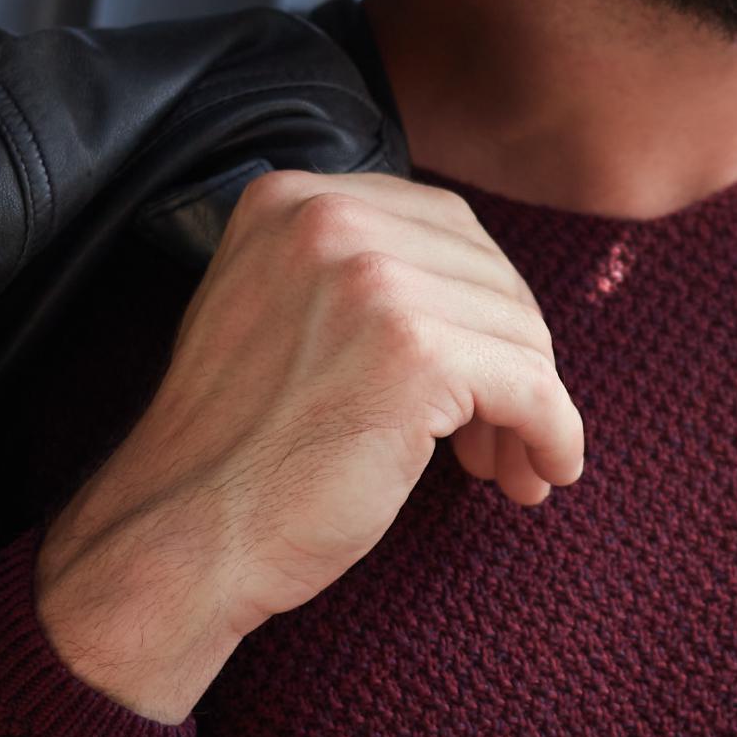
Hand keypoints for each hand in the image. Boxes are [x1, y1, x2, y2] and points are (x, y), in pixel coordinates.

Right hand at [33, 171, 582, 721]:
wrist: (184, 537)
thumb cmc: (237, 452)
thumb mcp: (277, 316)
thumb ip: (354, 280)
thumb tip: (489, 298)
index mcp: (290, 199)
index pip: (443, 227)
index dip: (477, 305)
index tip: (480, 372)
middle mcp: (329, 218)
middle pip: (489, 274)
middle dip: (511, 355)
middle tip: (500, 435)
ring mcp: (372, 279)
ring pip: (518, 333)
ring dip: (531, 407)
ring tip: (506, 468)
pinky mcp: (415, 350)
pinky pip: (532, 387)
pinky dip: (552, 434)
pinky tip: (540, 476)